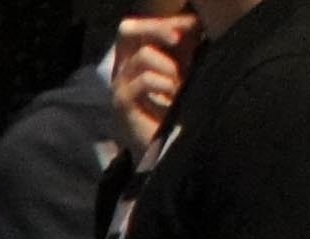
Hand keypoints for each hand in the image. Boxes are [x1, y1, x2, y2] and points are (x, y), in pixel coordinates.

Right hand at [114, 15, 194, 157]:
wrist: (165, 145)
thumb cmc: (175, 106)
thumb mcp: (181, 68)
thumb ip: (182, 45)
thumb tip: (192, 23)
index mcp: (133, 57)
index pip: (133, 27)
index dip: (158, 22)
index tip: (189, 28)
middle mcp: (121, 68)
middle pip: (128, 30)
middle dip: (158, 29)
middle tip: (180, 38)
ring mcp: (118, 85)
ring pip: (144, 55)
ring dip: (169, 66)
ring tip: (180, 83)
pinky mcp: (121, 103)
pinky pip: (144, 80)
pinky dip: (164, 84)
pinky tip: (173, 96)